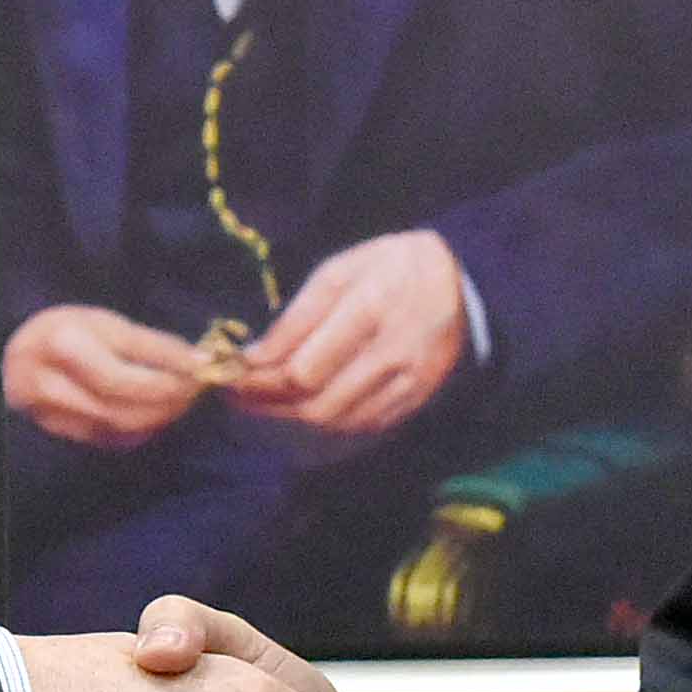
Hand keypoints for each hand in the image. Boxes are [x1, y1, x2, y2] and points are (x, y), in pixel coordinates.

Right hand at [6, 302, 217, 447]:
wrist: (18, 356)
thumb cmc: (68, 332)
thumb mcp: (104, 324)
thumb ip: (148, 345)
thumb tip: (197, 361)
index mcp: (61, 341)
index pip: (127, 360)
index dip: (169, 367)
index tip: (202, 367)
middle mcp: (47, 379)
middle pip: (122, 398)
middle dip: (166, 395)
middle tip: (195, 388)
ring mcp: (47, 411)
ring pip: (117, 423)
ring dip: (158, 416)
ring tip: (180, 401)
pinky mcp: (55, 430)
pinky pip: (107, 438)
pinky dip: (139, 430)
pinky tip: (155, 417)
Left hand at [226, 230, 466, 435]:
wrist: (458, 281)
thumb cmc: (388, 267)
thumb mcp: (339, 271)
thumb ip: (297, 317)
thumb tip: (254, 358)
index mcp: (370, 309)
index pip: (304, 369)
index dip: (262, 382)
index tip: (233, 376)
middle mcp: (393, 352)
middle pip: (318, 403)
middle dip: (270, 406)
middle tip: (238, 398)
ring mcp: (409, 381)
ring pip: (339, 420)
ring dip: (293, 418)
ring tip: (263, 405)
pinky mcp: (417, 397)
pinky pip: (364, 424)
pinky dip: (328, 422)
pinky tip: (305, 408)